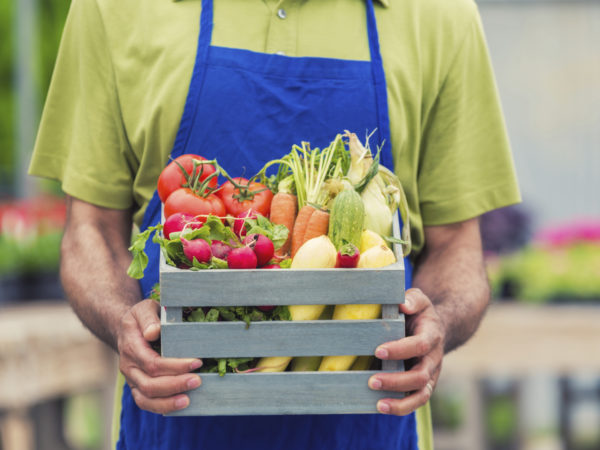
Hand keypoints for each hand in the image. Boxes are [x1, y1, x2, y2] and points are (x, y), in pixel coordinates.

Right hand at [117, 299, 203, 413]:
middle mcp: (129, 367)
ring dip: (167, 402)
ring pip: (145, 399)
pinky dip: (162, 407)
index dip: (175, 366)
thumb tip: (154, 332)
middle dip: (175, 385)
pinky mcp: (137, 387)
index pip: (153, 363)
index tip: (197, 362)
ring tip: (188, 401)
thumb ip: (149, 318)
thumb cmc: (140, 318)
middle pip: (150, 384)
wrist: (125, 329)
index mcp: (131, 347)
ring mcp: (131, 379)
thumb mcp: (143, 309)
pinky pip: (146, 403)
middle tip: (197, 380)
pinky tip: (180, 405)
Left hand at [368, 288, 443, 414]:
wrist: (436, 328)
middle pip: (420, 376)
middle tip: (372, 381)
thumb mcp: (419, 299)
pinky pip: (416, 401)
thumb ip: (412, 299)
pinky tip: (380, 407)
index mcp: (431, 336)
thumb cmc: (420, 313)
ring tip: (379, 404)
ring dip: (400, 402)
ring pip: (421, 395)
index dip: (400, 350)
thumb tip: (402, 304)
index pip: (419, 345)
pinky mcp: (423, 386)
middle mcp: (433, 359)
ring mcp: (430, 375)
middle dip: (396, 380)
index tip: (378, 351)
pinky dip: (401, 408)